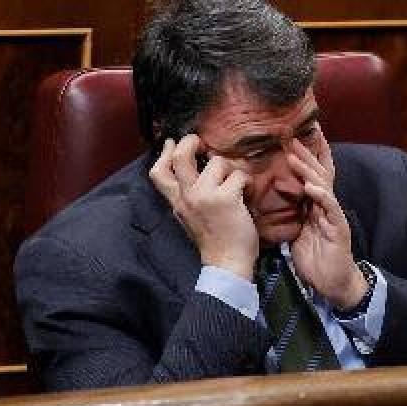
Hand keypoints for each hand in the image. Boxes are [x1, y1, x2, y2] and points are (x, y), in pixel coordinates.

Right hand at [149, 135, 258, 279]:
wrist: (227, 263)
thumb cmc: (214, 240)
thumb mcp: (191, 217)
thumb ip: (188, 196)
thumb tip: (195, 172)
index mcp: (177, 202)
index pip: (158, 173)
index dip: (164, 153)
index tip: (172, 142)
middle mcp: (187, 197)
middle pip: (180, 157)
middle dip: (191, 142)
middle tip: (203, 144)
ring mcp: (205, 196)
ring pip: (217, 162)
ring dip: (231, 169)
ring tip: (237, 183)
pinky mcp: (226, 198)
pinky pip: (239, 175)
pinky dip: (247, 181)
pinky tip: (249, 193)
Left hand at [287, 133, 367, 309]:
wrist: (332, 282)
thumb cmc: (315, 258)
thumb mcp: (297, 231)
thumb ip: (290, 213)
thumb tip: (270, 198)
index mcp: (315, 205)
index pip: (311, 174)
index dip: (306, 156)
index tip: (293, 137)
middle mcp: (326, 205)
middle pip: (318, 173)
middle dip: (306, 154)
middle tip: (291, 137)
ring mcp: (333, 215)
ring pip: (323, 186)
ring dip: (308, 170)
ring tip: (294, 157)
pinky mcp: (339, 228)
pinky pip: (330, 208)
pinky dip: (321, 196)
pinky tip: (311, 187)